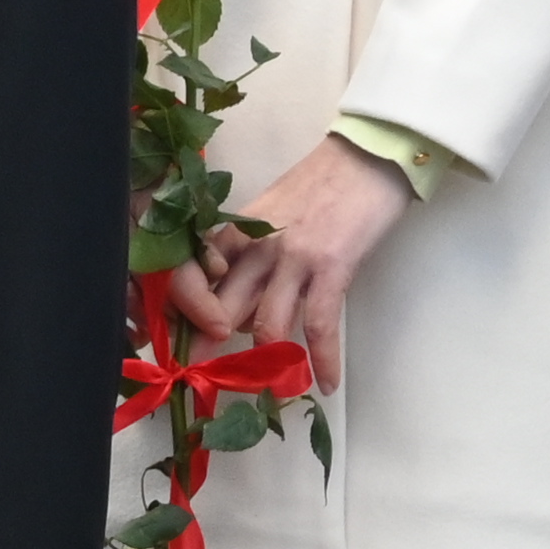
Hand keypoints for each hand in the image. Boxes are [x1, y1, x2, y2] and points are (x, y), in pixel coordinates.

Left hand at [174, 133, 409, 392]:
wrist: (368, 158)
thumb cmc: (321, 185)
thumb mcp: (271, 215)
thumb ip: (250, 256)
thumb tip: (239, 306)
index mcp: (238, 232)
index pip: (196, 279)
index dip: (185, 314)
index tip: (181, 343)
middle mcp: (257, 247)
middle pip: (221, 308)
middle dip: (210, 351)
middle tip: (205, 384)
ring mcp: (293, 258)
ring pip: (265, 324)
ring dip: (266, 363)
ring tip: (269, 390)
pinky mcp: (331, 268)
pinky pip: (319, 326)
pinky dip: (322, 360)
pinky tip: (326, 384)